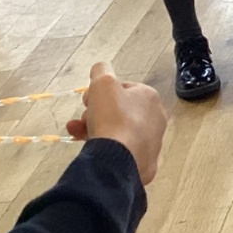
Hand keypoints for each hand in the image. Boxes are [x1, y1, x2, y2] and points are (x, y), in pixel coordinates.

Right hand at [66, 61, 167, 186]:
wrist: (118, 158)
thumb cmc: (112, 117)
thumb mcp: (103, 84)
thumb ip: (101, 71)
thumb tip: (101, 68)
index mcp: (150, 98)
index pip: (123, 90)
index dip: (101, 93)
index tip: (86, 100)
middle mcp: (156, 119)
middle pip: (119, 112)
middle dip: (95, 114)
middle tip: (80, 120)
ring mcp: (152, 143)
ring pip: (118, 132)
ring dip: (94, 130)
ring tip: (76, 133)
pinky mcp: (144, 164)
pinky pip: (120, 152)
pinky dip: (106, 149)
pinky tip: (93, 151)